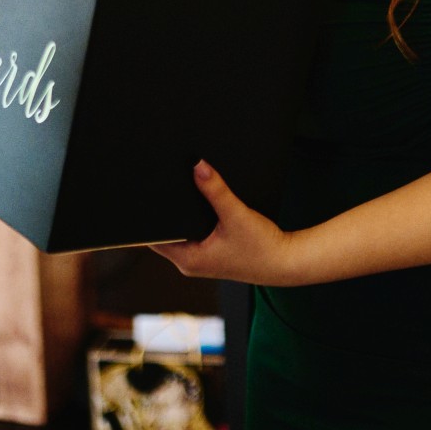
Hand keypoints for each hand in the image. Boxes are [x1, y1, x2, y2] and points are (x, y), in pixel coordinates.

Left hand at [149, 161, 298, 284]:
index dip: (147, 219)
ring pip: (180, 234)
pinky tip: (200, 207)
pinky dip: (194, 221)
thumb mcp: (236, 214)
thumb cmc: (262, 247)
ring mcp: (200, 260)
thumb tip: (198, 166)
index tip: (145, 197)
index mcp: (188, 260)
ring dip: (181, 216)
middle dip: (166, 213)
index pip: (153, 239)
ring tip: (182, 194)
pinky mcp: (212, 254)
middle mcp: (190, 263)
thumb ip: (216, 190)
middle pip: (165, 234)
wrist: (285, 262)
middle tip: (163, 187)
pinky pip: (193, 236)